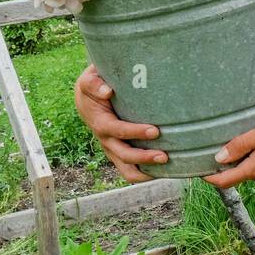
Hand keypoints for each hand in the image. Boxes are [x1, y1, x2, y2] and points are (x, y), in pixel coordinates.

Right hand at [74, 63, 165, 182]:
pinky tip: (164, 171)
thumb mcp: (89, 80)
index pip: (118, 131)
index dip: (135, 132)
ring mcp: (113, 150)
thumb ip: (94, 84)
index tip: (155, 130)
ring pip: (127, 170)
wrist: (87, 99)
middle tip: (165, 155)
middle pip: (124, 155)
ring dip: (146, 171)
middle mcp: (106, 140)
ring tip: (167, 166)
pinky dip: (146, 174)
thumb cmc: (93, 87)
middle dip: (144, 157)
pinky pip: (131, 171)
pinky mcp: (120, 153)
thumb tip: (107, 91)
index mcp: (101, 123)